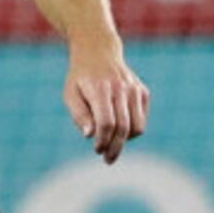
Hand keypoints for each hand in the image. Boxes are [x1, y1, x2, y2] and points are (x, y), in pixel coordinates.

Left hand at [64, 42, 150, 164]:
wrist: (98, 51)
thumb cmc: (80, 78)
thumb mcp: (71, 94)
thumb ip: (79, 115)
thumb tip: (90, 135)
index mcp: (101, 88)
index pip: (106, 122)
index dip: (103, 140)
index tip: (97, 150)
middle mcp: (121, 88)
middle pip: (123, 127)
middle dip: (115, 147)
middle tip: (108, 160)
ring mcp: (134, 89)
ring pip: (137, 126)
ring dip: (125, 141)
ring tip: (112, 144)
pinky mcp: (142, 92)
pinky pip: (141, 119)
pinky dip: (132, 130)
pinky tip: (119, 129)